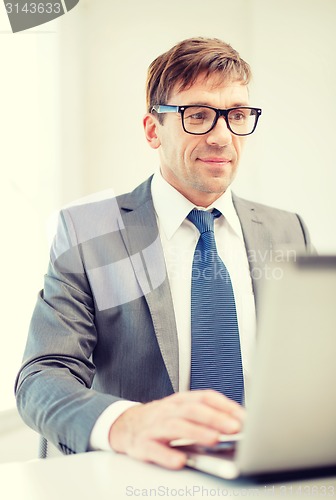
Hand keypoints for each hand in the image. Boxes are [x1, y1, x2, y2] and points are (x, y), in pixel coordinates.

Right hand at [109, 390, 244, 468]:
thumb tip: (239, 424)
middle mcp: (169, 410)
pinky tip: (180, 460)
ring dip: (196, 432)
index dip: (225, 405)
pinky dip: (167, 455)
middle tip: (234, 428)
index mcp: (181, 400)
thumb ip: (207, 415)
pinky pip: (154, 449)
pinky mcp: (142, 444)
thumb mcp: (183, 411)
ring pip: (175, 426)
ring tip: (214, 440)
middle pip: (192, 409)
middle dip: (215, 418)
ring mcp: (154, 426)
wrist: (126, 426)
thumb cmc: (162, 419)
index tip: (243, 417)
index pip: (205, 397)